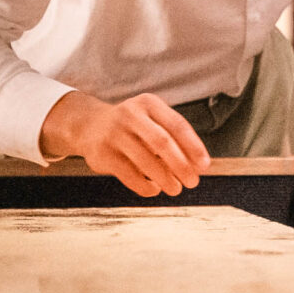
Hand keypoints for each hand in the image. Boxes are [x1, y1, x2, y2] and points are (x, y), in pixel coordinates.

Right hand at [42, 91, 209, 196]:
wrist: (88, 125)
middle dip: (181, 165)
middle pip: (162, 142)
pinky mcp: (102, 154)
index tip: (204, 166)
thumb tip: (198, 165)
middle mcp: (130, 114)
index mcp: (148, 103)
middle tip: (193, 182)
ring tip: (176, 189)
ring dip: (165, 179)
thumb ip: (173, 136)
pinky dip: (145, 185)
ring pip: (146, 161)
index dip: (193, 147)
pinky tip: (154, 188)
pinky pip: (129, 175)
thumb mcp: (150, 119)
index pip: (177, 125)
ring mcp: (114, 134)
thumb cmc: (131, 126)